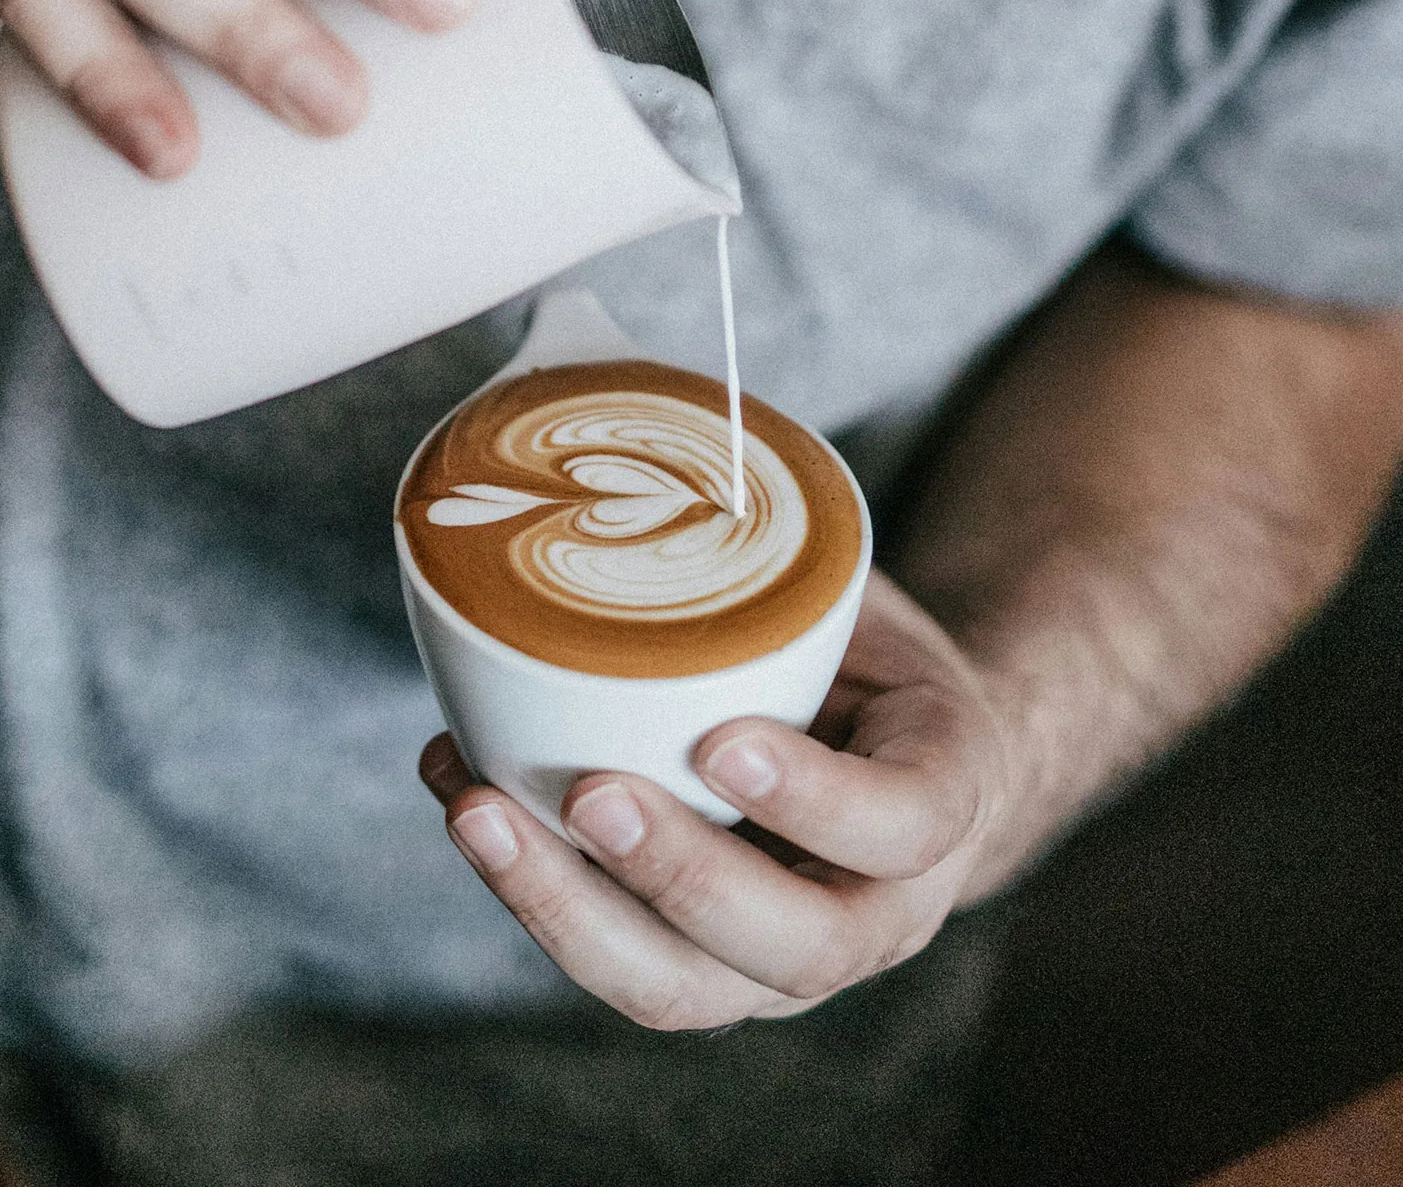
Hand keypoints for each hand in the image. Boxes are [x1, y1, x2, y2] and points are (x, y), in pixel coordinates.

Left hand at [419, 572, 1019, 1028]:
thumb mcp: (859, 590)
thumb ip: (788, 540)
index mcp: (940, 799)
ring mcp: (778, 959)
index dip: (816, 798)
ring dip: (566, 907)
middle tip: (589, 791)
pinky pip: (615, 954)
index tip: (722, 740)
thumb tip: (653, 413)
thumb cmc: (863, 653)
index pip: (903, 824)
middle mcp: (875, 910)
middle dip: (679, 874)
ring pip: (682, 989)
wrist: (892, 753)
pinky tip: (462, 790)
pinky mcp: (697, 964)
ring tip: (476, 809)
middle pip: (793, 946)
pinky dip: (529, 885)